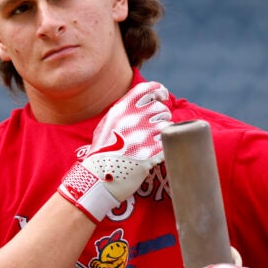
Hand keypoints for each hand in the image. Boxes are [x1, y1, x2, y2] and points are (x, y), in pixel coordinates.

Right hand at [58, 81, 171, 221]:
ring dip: (164, 130)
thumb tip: (142, 101)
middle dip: (161, 115)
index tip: (162, 96)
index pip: (147, 89)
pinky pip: (168, 141)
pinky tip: (156, 150)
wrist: (99, 177)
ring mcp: (144, 135)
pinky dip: (165, 144)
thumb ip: (123, 111)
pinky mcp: (153, 152)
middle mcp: (134, 119)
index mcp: (122, 110)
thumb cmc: (102, 151)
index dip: (158, 90)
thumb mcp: (106, 124)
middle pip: (160, 108)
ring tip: (155, 138)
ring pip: (167, 124)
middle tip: (155, 124)